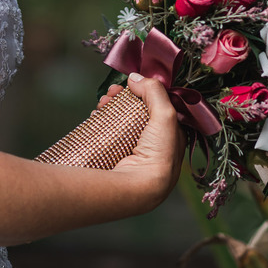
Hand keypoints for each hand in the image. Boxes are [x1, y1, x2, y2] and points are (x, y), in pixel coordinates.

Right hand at [108, 72, 185, 208]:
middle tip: (110, 92)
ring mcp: (134, 154)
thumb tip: (135, 77)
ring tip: (101, 104)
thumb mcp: (165, 116)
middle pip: (137, 114)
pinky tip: (95, 117)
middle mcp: (155, 145)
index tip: (130, 83)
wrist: (136, 189)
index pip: (158, 107)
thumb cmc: (158, 154)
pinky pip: (108, 136)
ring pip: (121, 123)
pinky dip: (101, 124)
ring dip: (110, 109)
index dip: (144, 92)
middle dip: (123, 99)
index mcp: (172, 137)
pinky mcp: (116, 159)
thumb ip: (154, 91)